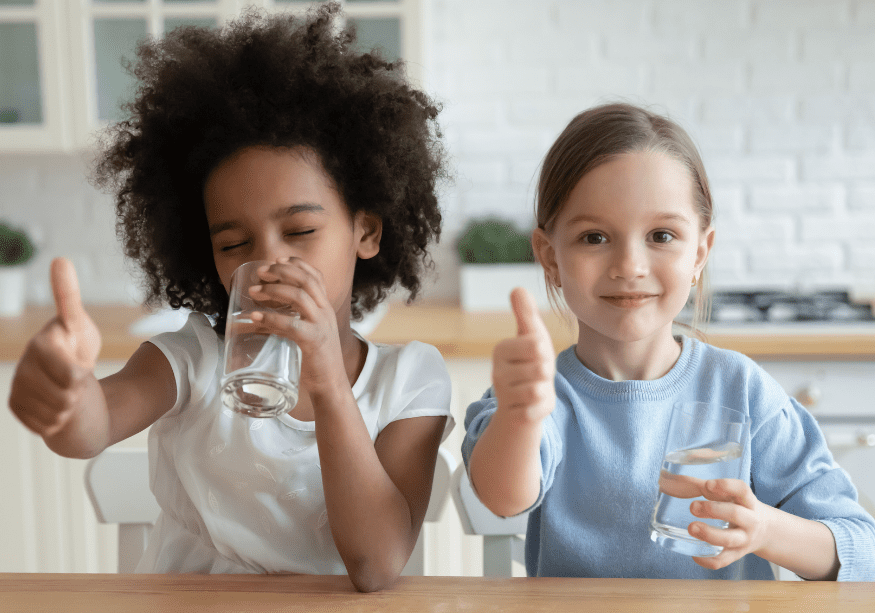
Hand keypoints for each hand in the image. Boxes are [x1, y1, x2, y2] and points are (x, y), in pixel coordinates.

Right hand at [9, 257, 101, 436]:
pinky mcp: (17, 408)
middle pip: (67, 397)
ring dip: (69, 406)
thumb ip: (68, 297)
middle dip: (78, 391)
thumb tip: (60, 260)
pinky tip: (55, 404)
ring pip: (57, 414)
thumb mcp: (80, 324)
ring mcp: (17, 389)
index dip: (83, 374)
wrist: (70, 380)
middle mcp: (23, 366)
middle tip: (74, 379)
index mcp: (40, 344)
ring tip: (66, 390)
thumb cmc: (77, 348)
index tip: (81, 364)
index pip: (73, 374)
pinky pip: (47, 426)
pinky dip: (58, 420)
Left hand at [247, 257, 345, 392]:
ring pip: (300, 297)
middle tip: (261, 272)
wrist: (332, 383)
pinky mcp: (313, 341)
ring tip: (254, 291)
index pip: (316, 277)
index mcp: (325, 308)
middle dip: (282, 271)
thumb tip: (256, 320)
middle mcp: (326, 312)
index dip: (297, 264)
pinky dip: (271, 318)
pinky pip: (291, 324)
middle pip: (307, 280)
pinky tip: (255, 317)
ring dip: (273, 290)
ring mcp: (321, 325)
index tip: (278, 259)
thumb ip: (286, 323)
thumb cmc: (316, 360)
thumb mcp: (305, 334)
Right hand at [491, 287, 555, 423]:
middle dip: (547, 371)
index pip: (537, 344)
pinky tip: (533, 404)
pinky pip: (539, 407)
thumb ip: (526, 313)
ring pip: (540, 388)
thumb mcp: (531, 336)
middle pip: (541, 367)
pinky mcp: (514, 415)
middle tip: (537, 374)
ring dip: (545, 389)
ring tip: (535, 387)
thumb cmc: (530, 363)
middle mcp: (497, 372)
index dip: (545, 350)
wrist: (524, 402)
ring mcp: (503, 395)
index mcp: (500, 349)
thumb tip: (517, 288)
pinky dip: (543, 406)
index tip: (536, 355)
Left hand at [688, 478, 769, 569]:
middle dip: (713, 510)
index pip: (742, 490)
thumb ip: (707, 487)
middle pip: (736, 514)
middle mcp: (750, 520)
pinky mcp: (737, 555)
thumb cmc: (739, 507)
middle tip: (693, 507)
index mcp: (748, 501)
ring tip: (691, 528)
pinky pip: (723, 561)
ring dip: (709, 534)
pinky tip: (694, 555)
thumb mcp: (731, 495)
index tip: (708, 484)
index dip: (726, 486)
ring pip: (729, 539)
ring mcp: (744, 540)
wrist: (766, 531)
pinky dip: (708, 560)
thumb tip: (675, 478)